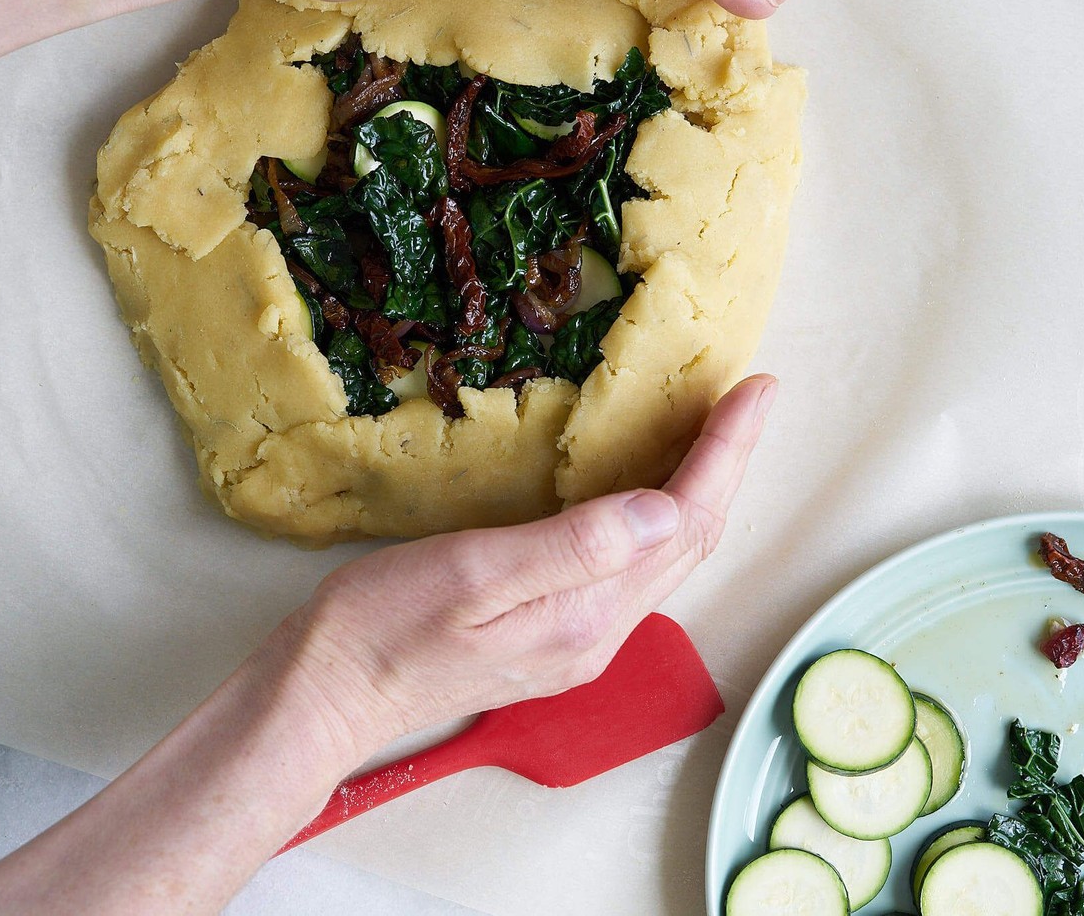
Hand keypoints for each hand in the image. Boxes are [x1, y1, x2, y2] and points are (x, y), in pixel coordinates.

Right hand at [286, 373, 776, 758]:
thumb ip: (574, 546)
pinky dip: (656, 518)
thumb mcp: (474, 572)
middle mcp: (600, 633)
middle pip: (689, 541)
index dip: (726, 453)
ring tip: (712, 433)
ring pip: (665, 557)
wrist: (327, 694)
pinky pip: (630, 569)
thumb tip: (666, 507)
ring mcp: (579, 640)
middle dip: (726, 466)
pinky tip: (646, 491)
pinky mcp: (554, 637)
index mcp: (589, 614)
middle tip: (746, 398)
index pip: (685, 522)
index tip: (756, 389)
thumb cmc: (384, 626)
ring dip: (697, 492)